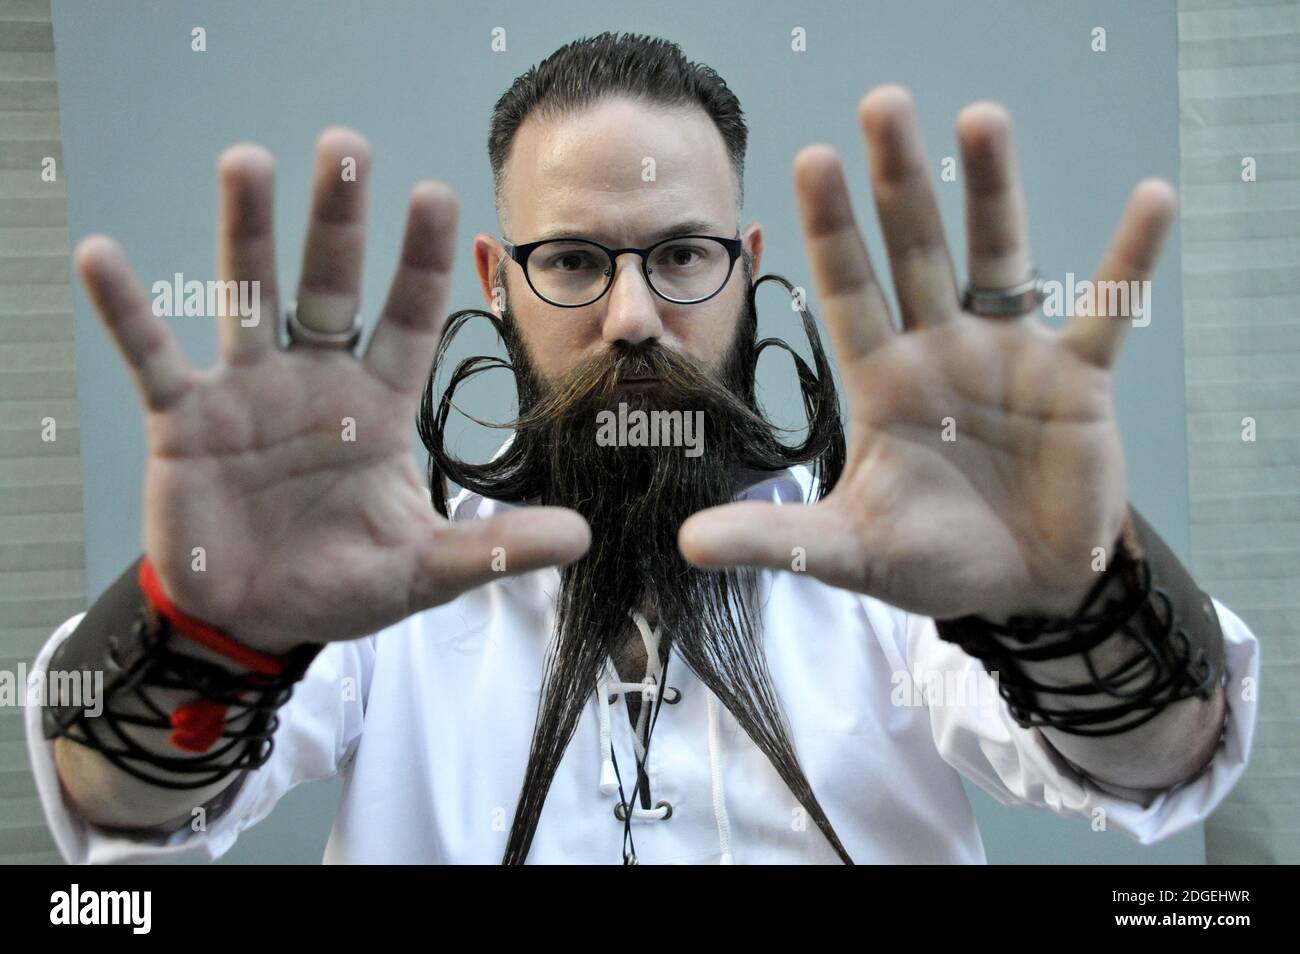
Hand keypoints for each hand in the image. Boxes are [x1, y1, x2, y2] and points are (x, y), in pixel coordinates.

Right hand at [75, 128, 589, 653]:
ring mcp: (248, 393)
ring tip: (246, 161)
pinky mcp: (185, 419)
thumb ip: (494, 547)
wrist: (253, 619)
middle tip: (346, 146)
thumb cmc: (341, 584)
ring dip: (246, 233)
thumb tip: (581, 536)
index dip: (423, 260)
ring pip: (248, 298)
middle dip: (339, 218)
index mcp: (379, 405)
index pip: (411, 318)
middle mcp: (317, 381)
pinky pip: (151, 357)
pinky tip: (103, 256)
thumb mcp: (422, 570)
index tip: (436, 193)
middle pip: (330, 285)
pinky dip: (128, 311)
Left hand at [680, 86, 1175, 620]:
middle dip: (899, 182)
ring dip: (992, 192)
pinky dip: (1129, 262)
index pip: (847, 290)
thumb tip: (687, 543)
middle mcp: (940, 350)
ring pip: (998, 259)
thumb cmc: (931, 560)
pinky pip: (1106, 311)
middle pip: (915, 251)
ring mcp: (1009, 358)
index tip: (810, 159)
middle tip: (882, 104)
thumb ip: (776, 539)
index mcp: (882, 380)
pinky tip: (1152, 198)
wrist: (1022, 589)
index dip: (830, 228)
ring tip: (981, 118)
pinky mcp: (1076, 381)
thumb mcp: (848, 551)